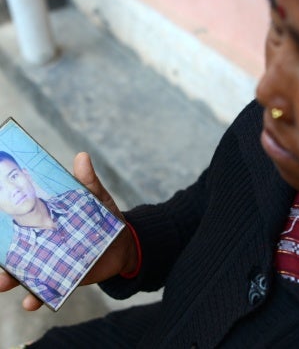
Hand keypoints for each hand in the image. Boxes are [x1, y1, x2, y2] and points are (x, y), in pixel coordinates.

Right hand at [0, 152, 137, 310]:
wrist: (124, 244)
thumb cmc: (107, 217)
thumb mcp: (98, 199)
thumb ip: (88, 182)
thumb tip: (82, 157)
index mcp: (49, 217)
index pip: (20, 217)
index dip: (3, 220)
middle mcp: (44, 239)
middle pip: (14, 246)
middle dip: (0, 254)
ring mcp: (51, 259)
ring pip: (24, 269)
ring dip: (10, 278)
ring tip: (3, 283)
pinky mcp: (62, 277)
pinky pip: (45, 289)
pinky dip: (37, 296)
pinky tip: (32, 302)